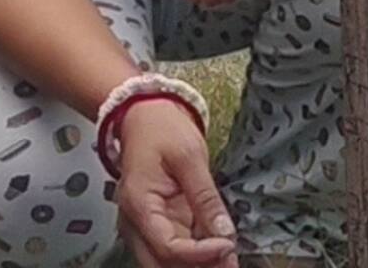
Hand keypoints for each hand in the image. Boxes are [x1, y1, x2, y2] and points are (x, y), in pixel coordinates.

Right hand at [115, 99, 237, 267]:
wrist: (144, 114)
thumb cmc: (161, 128)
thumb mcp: (188, 156)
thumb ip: (205, 196)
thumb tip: (224, 231)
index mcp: (138, 204)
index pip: (168, 246)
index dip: (200, 254)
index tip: (227, 245)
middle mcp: (136, 222)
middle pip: (162, 264)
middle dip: (198, 267)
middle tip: (231, 263)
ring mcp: (145, 225)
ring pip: (166, 262)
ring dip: (197, 264)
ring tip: (228, 260)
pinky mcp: (158, 222)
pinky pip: (174, 248)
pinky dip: (195, 255)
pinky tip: (219, 251)